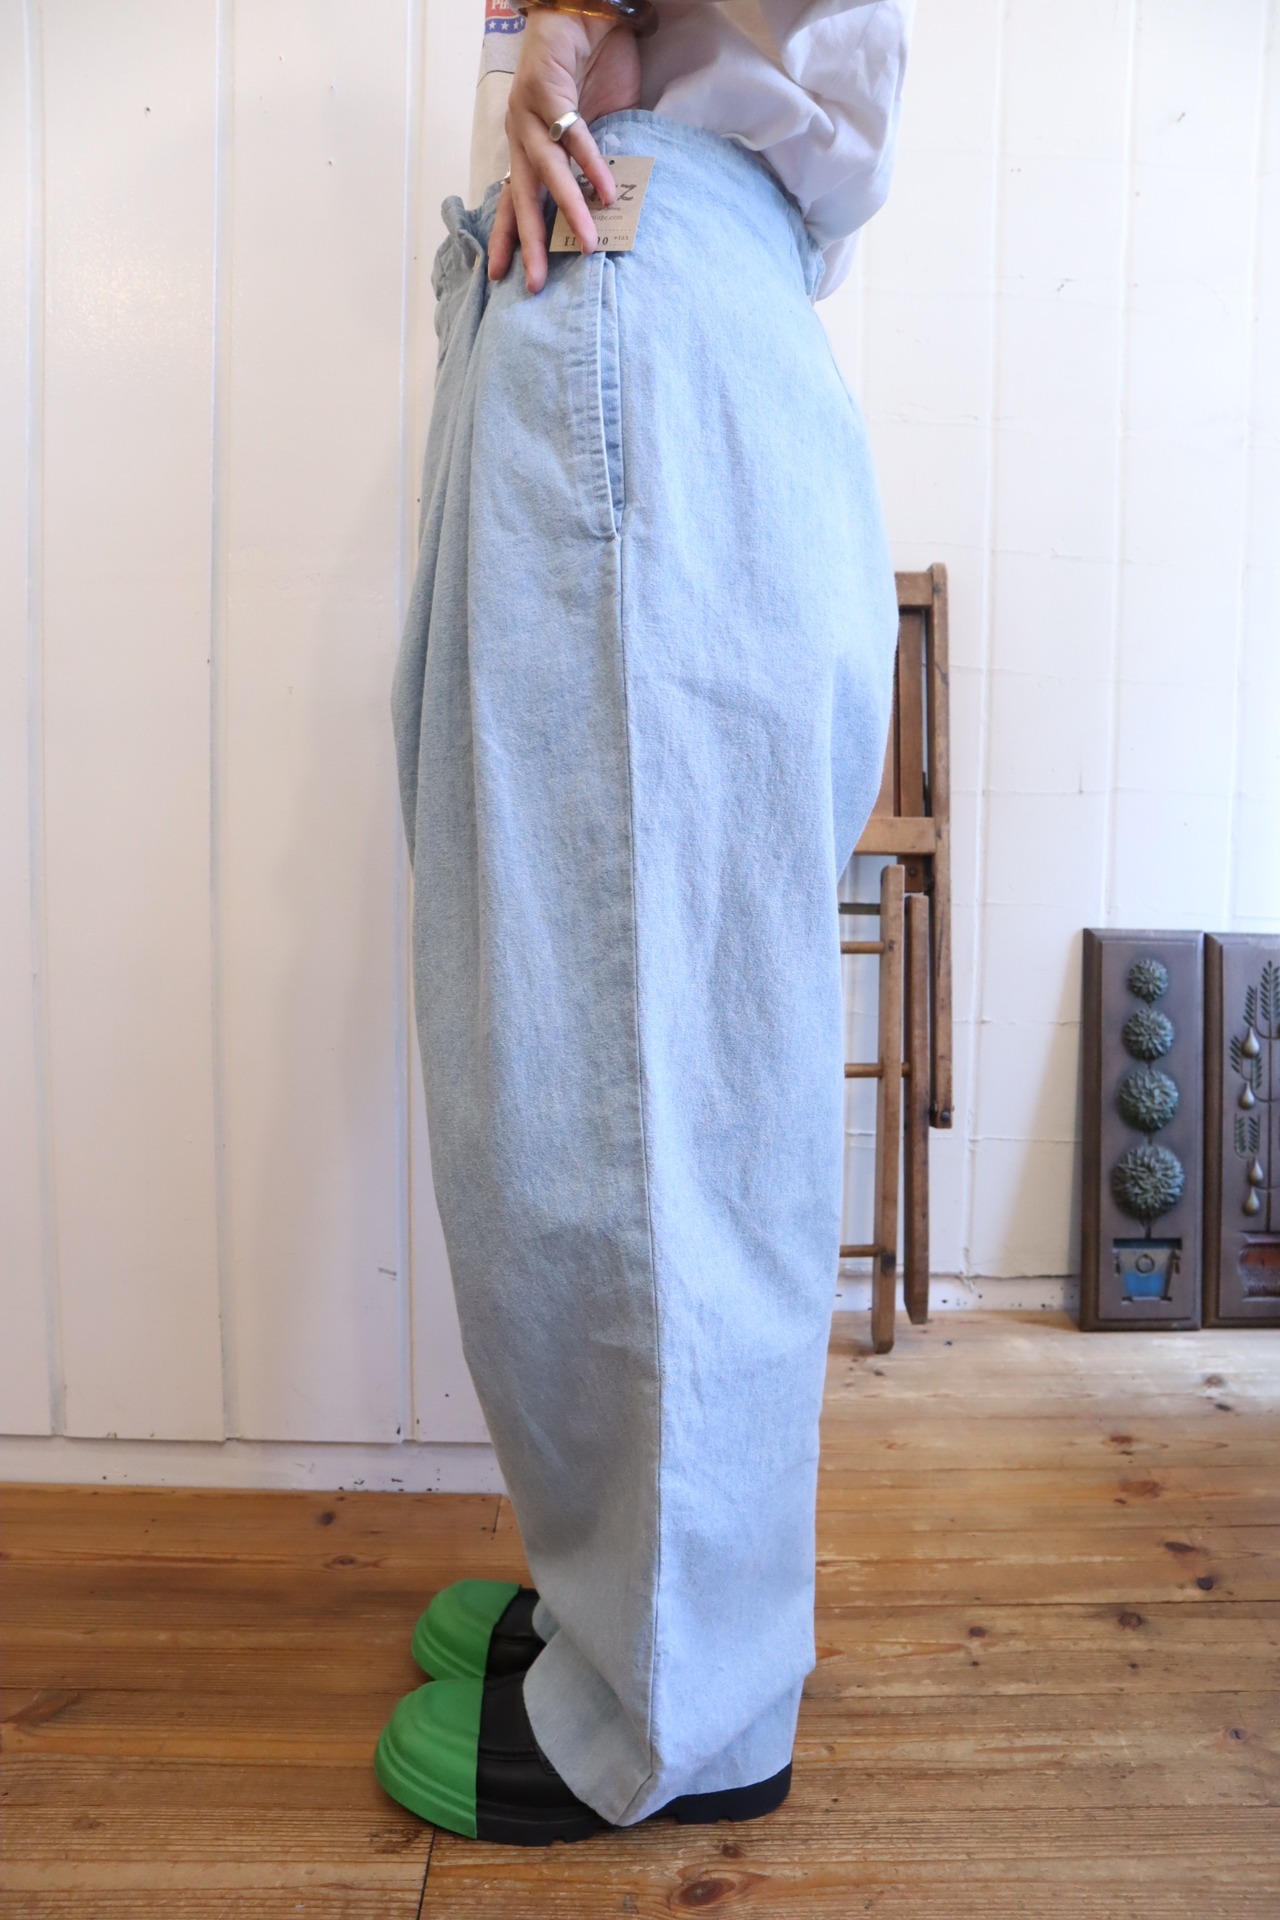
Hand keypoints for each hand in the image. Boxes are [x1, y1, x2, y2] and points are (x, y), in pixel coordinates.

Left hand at [488, 9, 641, 293]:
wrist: (589, 9)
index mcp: (527, 146)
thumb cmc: (591, 67)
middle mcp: (521, 133)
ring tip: (588, 245)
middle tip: (535, 283)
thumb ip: (596, 163)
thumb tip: (614, 204)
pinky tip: (606, 191)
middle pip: (522, 197)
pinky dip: (590, 164)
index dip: (507, 237)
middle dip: (528, 242)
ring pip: (547, 172)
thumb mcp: (596, 127)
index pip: (513, 199)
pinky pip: (572, 135)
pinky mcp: (546, 90)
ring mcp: (530, 112)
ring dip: (567, 211)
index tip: (502, 275)